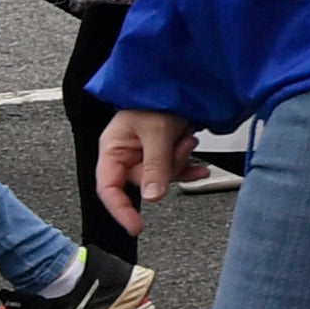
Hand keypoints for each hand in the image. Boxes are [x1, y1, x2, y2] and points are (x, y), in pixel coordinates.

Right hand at [98, 105, 187, 239]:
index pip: (109, 189)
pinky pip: (175, 171)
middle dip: (166, 168)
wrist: (178, 82)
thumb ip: (155, 164)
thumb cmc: (155, 98)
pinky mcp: (163, 154)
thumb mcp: (156, 132)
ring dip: (179, 160)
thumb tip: (152, 196)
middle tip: (177, 145)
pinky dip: (188, 168)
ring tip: (184, 138)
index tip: (135, 226)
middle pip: (143, 183)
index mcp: (113, 150)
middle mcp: (127, 155)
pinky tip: (200, 166)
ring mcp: (146, 155)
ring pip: (163, 177)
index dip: (120, 209)